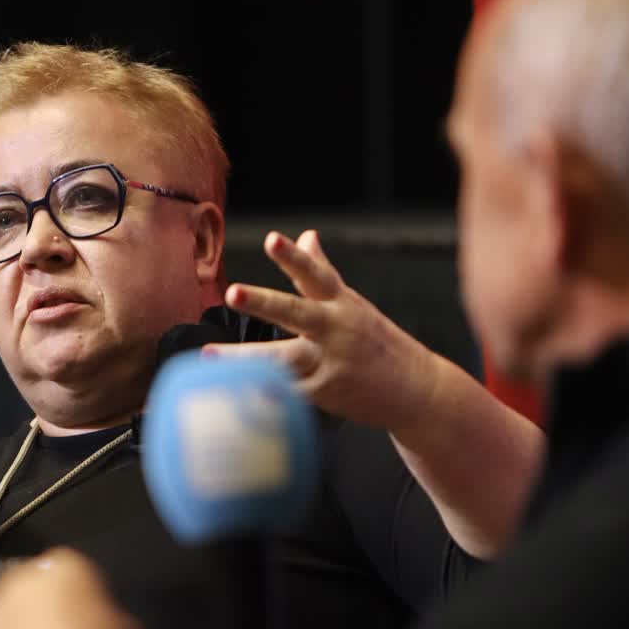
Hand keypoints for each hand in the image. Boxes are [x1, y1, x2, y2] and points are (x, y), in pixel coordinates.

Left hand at [208, 230, 438, 435]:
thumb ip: (322, 271)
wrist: (417, 391)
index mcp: (341, 303)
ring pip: (283, 358)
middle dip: (263, 303)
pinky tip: (234, 394)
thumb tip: (306, 234)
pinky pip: (286, 393)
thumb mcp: (352, 302)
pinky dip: (262, 393)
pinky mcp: (324, 394)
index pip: (315, 273)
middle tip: (232, 292)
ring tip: (210, 354)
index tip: (272, 239)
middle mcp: (335, 329)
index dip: (293, 256)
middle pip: (296, 313)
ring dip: (246, 358)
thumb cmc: (377, 341)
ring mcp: (330, 363)